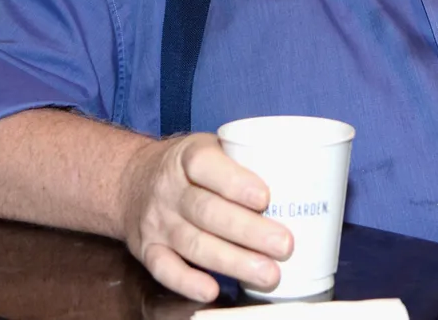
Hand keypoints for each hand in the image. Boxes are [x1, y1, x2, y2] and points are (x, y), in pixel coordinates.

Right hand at [119, 133, 292, 302]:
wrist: (130, 180)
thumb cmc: (190, 167)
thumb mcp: (212, 147)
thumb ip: (246, 160)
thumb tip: (306, 179)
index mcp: (188, 156)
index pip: (206, 166)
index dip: (235, 182)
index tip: (266, 198)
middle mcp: (169, 189)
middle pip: (207, 211)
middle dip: (248, 231)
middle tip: (285, 245)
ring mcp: (157, 221)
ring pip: (193, 243)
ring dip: (232, 261)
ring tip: (268, 273)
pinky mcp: (147, 249)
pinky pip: (164, 268)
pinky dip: (187, 281)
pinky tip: (212, 290)